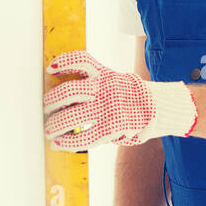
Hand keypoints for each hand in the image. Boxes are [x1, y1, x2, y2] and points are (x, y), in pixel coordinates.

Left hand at [43, 49, 196, 149]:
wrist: (160, 109)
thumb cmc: (134, 97)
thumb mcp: (118, 81)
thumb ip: (99, 84)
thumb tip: (70, 97)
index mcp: (105, 75)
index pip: (82, 61)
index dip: (63, 63)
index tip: (50, 68)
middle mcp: (104, 89)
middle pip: (69, 91)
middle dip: (50, 101)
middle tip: (44, 108)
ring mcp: (107, 109)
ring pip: (71, 116)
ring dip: (55, 124)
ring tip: (49, 129)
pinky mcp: (111, 127)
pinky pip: (83, 137)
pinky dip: (67, 142)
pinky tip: (59, 143)